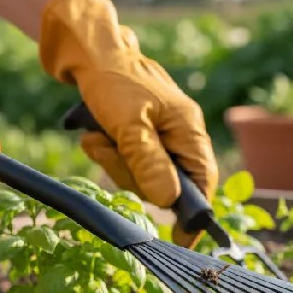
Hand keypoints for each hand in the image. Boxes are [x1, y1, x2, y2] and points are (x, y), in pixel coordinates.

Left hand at [38, 0, 218, 246]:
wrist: (89, 51)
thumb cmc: (113, 81)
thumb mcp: (128, 125)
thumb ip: (149, 163)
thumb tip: (169, 201)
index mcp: (188, 129)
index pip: (203, 181)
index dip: (193, 213)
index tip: (181, 241)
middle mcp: (179, 135)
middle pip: (166, 184)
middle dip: (132, 175)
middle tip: (107, 150)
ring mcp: (159, 136)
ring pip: (142, 175)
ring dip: (114, 162)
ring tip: (97, 137)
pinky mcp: (138, 136)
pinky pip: (127, 161)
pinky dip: (108, 152)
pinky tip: (95, 133)